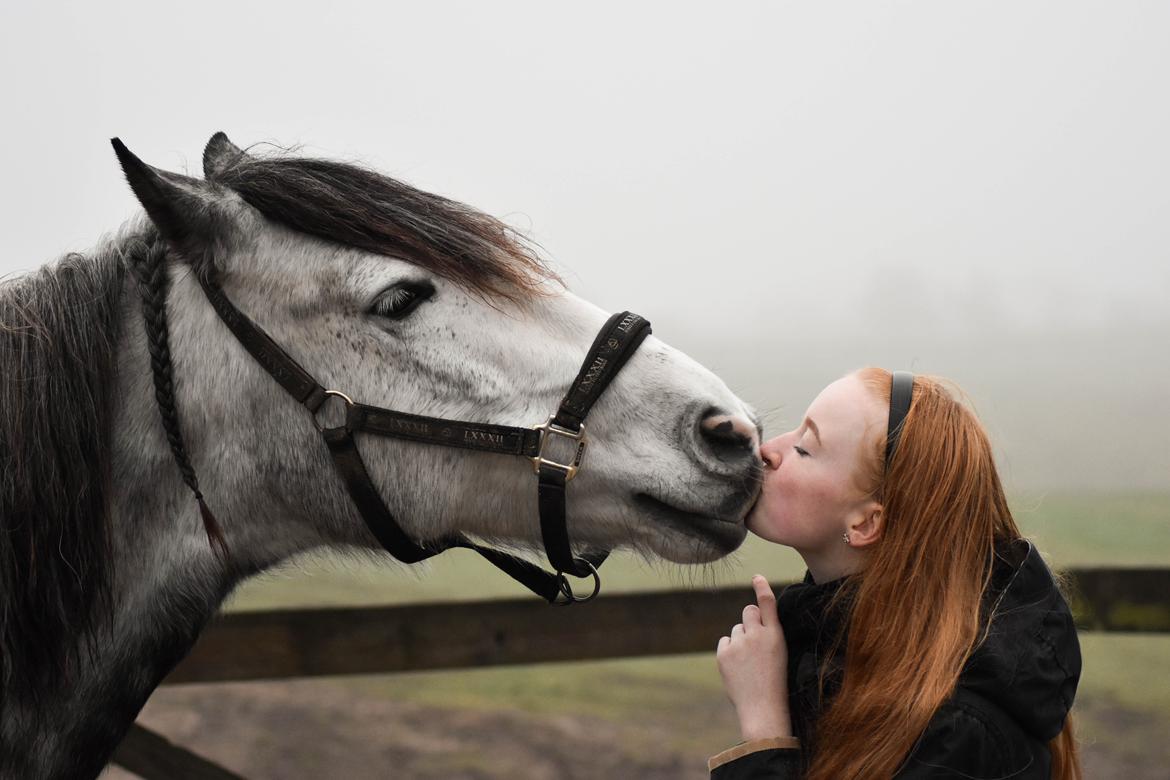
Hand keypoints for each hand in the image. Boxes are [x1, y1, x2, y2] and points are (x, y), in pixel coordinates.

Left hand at [716, 574, 791, 740]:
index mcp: (776, 635)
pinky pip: (725, 641)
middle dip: (750, 621)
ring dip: (740, 640)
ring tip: (749, 664)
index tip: (756, 576)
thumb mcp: (778, 654)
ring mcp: (739, 643)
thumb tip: (747, 623)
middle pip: (748, 612)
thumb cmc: (775, 683)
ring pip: (736, 629)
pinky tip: (738, 667)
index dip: (762, 587)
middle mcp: (757, 634)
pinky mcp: (724, 653)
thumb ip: (764, 636)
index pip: (767, 604)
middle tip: (755, 643)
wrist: (763, 707)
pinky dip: (729, 650)